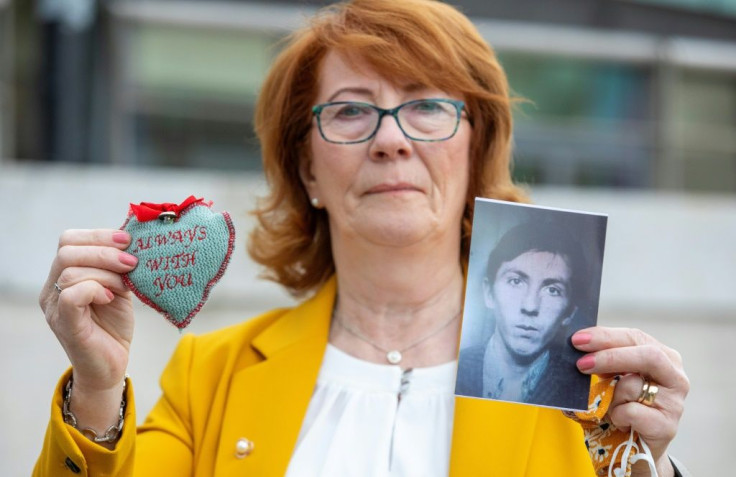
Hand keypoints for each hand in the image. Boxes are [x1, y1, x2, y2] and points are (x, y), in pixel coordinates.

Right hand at [40, 229, 136, 393]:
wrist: (111, 365)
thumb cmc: (114, 326)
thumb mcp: (120, 287)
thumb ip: (119, 265)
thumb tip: (134, 239)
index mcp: (62, 275)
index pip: (68, 240)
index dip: (99, 235)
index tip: (127, 240)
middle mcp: (52, 289)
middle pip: (67, 250)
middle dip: (105, 251)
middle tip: (132, 262)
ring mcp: (54, 307)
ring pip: (71, 270)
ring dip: (106, 272)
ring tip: (125, 285)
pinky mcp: (65, 324)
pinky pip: (71, 294)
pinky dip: (95, 289)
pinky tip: (111, 297)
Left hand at [573, 327, 688, 476]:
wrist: (634, 448)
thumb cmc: (622, 405)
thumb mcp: (613, 377)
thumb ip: (605, 360)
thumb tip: (578, 345)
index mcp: (663, 356)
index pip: (635, 337)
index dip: (606, 336)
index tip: (578, 340)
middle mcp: (675, 377)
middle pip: (647, 355)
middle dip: (610, 356)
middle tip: (581, 363)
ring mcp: (675, 402)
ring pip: (634, 385)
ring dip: (611, 396)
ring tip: (611, 406)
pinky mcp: (667, 426)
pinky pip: (631, 412)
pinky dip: (617, 415)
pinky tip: (621, 422)